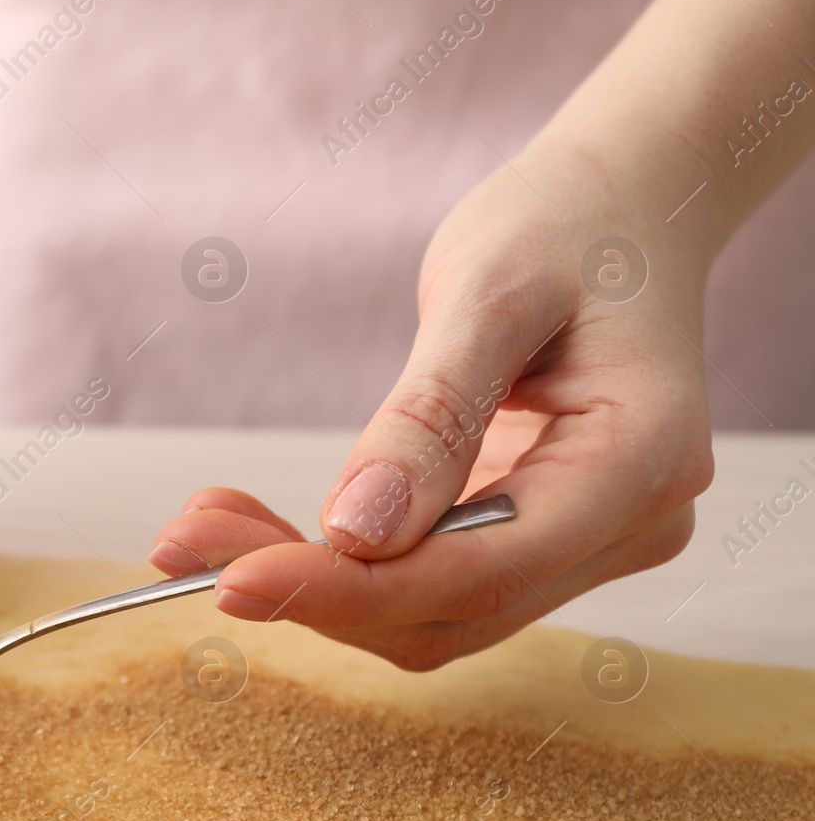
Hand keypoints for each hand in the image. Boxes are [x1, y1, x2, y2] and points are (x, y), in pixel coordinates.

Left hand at [150, 144, 715, 669]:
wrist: (616, 209)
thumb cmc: (562, 226)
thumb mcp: (486, 294)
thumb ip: (428, 417)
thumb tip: (357, 533)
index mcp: (640, 464)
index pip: (481, 573)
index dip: (349, 591)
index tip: (230, 579)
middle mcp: (629, 526)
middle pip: (447, 609)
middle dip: (309, 590)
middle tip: (181, 543)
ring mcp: (587, 541)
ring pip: (431, 611)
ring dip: (312, 585)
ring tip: (200, 530)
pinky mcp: (537, 536)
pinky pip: (430, 578)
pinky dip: (340, 565)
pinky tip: (258, 527)